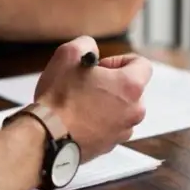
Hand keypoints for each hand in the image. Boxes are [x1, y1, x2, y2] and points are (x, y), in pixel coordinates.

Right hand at [34, 36, 150, 161]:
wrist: (47, 136)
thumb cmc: (59, 98)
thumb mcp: (68, 55)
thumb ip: (87, 44)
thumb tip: (91, 51)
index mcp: (130, 86)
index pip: (142, 64)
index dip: (119, 60)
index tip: (100, 67)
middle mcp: (134, 110)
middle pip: (131, 89)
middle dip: (112, 84)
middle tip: (87, 84)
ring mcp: (123, 131)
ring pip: (121, 109)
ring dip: (105, 104)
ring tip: (80, 104)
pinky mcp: (110, 146)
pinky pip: (110, 127)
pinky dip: (99, 122)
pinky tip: (77, 119)